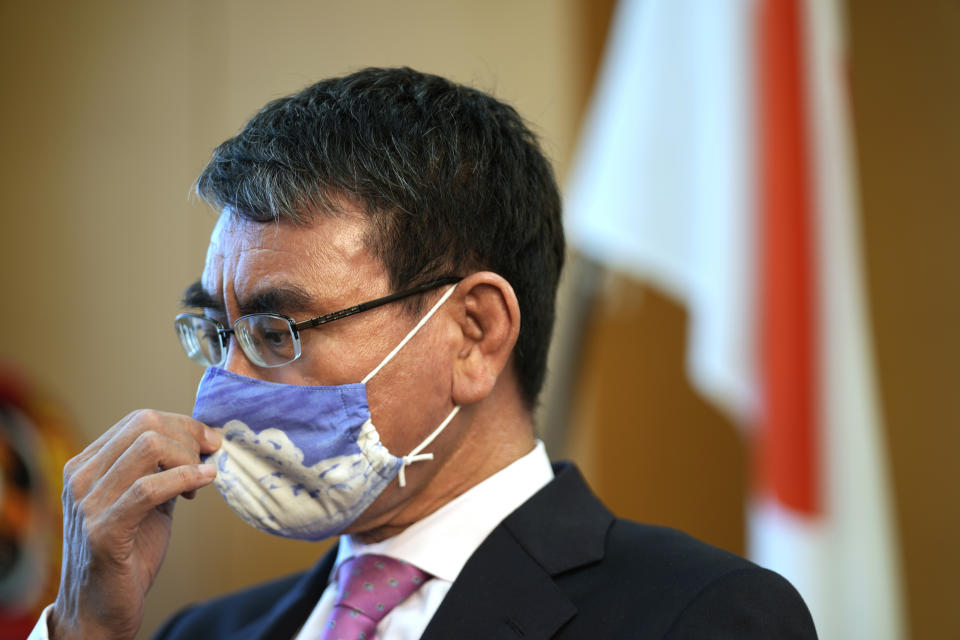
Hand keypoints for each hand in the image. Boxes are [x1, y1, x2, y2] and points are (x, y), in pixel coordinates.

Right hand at [49, 410, 220, 639]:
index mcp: (87, 465)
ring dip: (188, 458)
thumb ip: (164, 470)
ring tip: (202, 481)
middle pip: (145, 425)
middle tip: (209, 459)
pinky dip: (185, 478)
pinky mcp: (103, 530)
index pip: (140, 419)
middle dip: (189, 437)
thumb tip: (203, 442)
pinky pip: (149, 488)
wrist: (100, 609)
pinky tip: (203, 484)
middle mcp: (80, 477)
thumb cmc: (128, 553)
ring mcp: (87, 503)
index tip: (210, 443)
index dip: (184, 425)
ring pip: (148, 447)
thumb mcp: (147, 502)